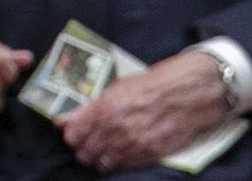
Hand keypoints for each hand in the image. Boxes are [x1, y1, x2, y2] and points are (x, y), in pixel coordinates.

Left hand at [60, 50, 232, 172]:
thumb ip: (90, 106)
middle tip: (87, 140)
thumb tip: (66, 119)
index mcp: (105, 107)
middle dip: (82, 147)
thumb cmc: (152, 85)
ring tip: (102, 147)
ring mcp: (131, 144)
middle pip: (83, 152)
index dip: (70, 133)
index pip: (73, 132)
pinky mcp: (145, 155)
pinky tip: (118, 151)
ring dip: (97, 157)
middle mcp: (115, 128)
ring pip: (99, 163)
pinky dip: (115, 161)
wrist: (185, 95)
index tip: (71, 130)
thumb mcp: (117, 88)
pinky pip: (120, 166)